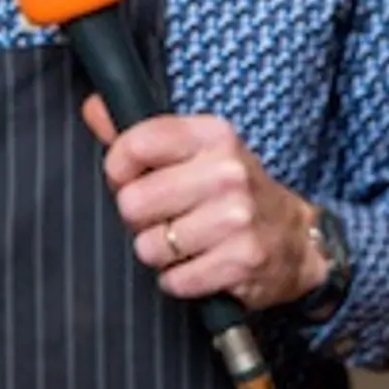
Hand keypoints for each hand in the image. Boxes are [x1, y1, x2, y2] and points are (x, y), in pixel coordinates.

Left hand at [81, 96, 326, 308]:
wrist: (296, 239)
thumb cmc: (235, 194)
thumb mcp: (198, 152)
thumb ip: (143, 134)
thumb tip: (93, 108)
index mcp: (213, 136)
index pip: (135, 145)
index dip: (118, 170)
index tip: (131, 180)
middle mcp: (227, 172)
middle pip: (133, 203)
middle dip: (139, 220)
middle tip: (166, 218)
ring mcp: (237, 218)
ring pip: (149, 247)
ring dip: (160, 254)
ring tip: (187, 243)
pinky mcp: (242, 260)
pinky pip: (174, 280)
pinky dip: (179, 280)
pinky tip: (201, 264)